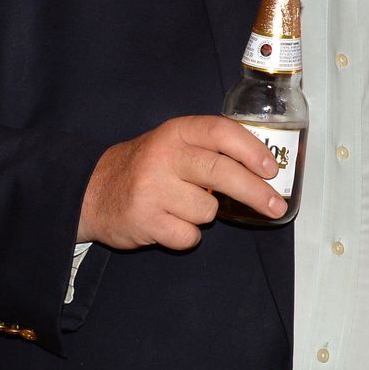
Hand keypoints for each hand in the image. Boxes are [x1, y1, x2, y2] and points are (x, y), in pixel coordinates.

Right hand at [77, 115, 284, 249]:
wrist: (93, 192)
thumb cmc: (147, 168)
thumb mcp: (173, 144)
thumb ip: (210, 149)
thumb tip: (264, 168)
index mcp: (176, 132)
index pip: (221, 132)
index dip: (252, 150)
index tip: (272, 169)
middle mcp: (164, 156)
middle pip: (221, 172)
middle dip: (255, 192)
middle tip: (275, 206)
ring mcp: (152, 189)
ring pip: (207, 211)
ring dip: (205, 215)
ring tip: (182, 206)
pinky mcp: (145, 220)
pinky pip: (189, 236)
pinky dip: (187, 236)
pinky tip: (169, 222)